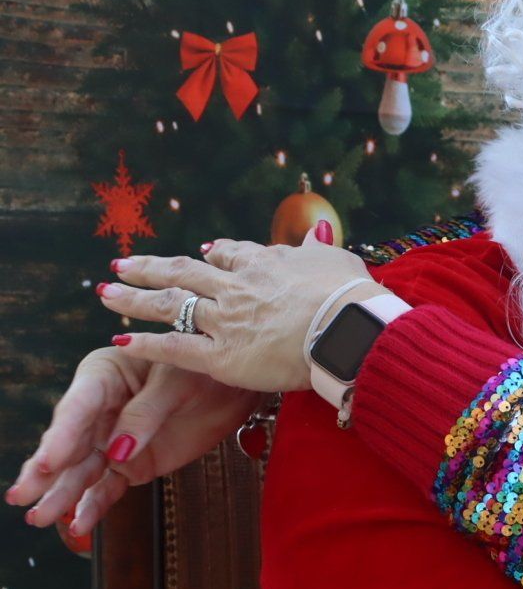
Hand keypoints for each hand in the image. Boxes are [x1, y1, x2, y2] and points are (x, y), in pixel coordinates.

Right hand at [7, 350, 258, 535]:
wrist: (232, 385)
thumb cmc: (200, 368)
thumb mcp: (178, 382)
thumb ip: (146, 414)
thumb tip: (117, 452)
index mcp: (104, 376)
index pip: (78, 408)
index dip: (61, 437)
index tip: (47, 463)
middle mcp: (99, 410)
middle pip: (67, 444)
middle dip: (44, 472)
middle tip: (21, 496)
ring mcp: (112, 441)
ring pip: (81, 471)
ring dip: (61, 495)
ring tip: (38, 518)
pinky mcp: (130, 465)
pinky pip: (108, 487)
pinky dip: (95, 506)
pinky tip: (80, 524)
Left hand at [99, 228, 375, 391]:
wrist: (346, 329)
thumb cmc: (350, 296)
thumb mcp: (338, 261)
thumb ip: (318, 250)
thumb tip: (319, 231)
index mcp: (264, 265)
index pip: (229, 255)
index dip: (212, 254)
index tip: (200, 252)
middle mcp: (236, 288)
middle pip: (184, 272)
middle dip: (151, 267)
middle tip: (122, 263)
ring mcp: (225, 321)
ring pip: (170, 304)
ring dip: (134, 298)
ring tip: (106, 292)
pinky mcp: (222, 356)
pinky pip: (175, 348)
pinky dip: (146, 344)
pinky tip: (120, 341)